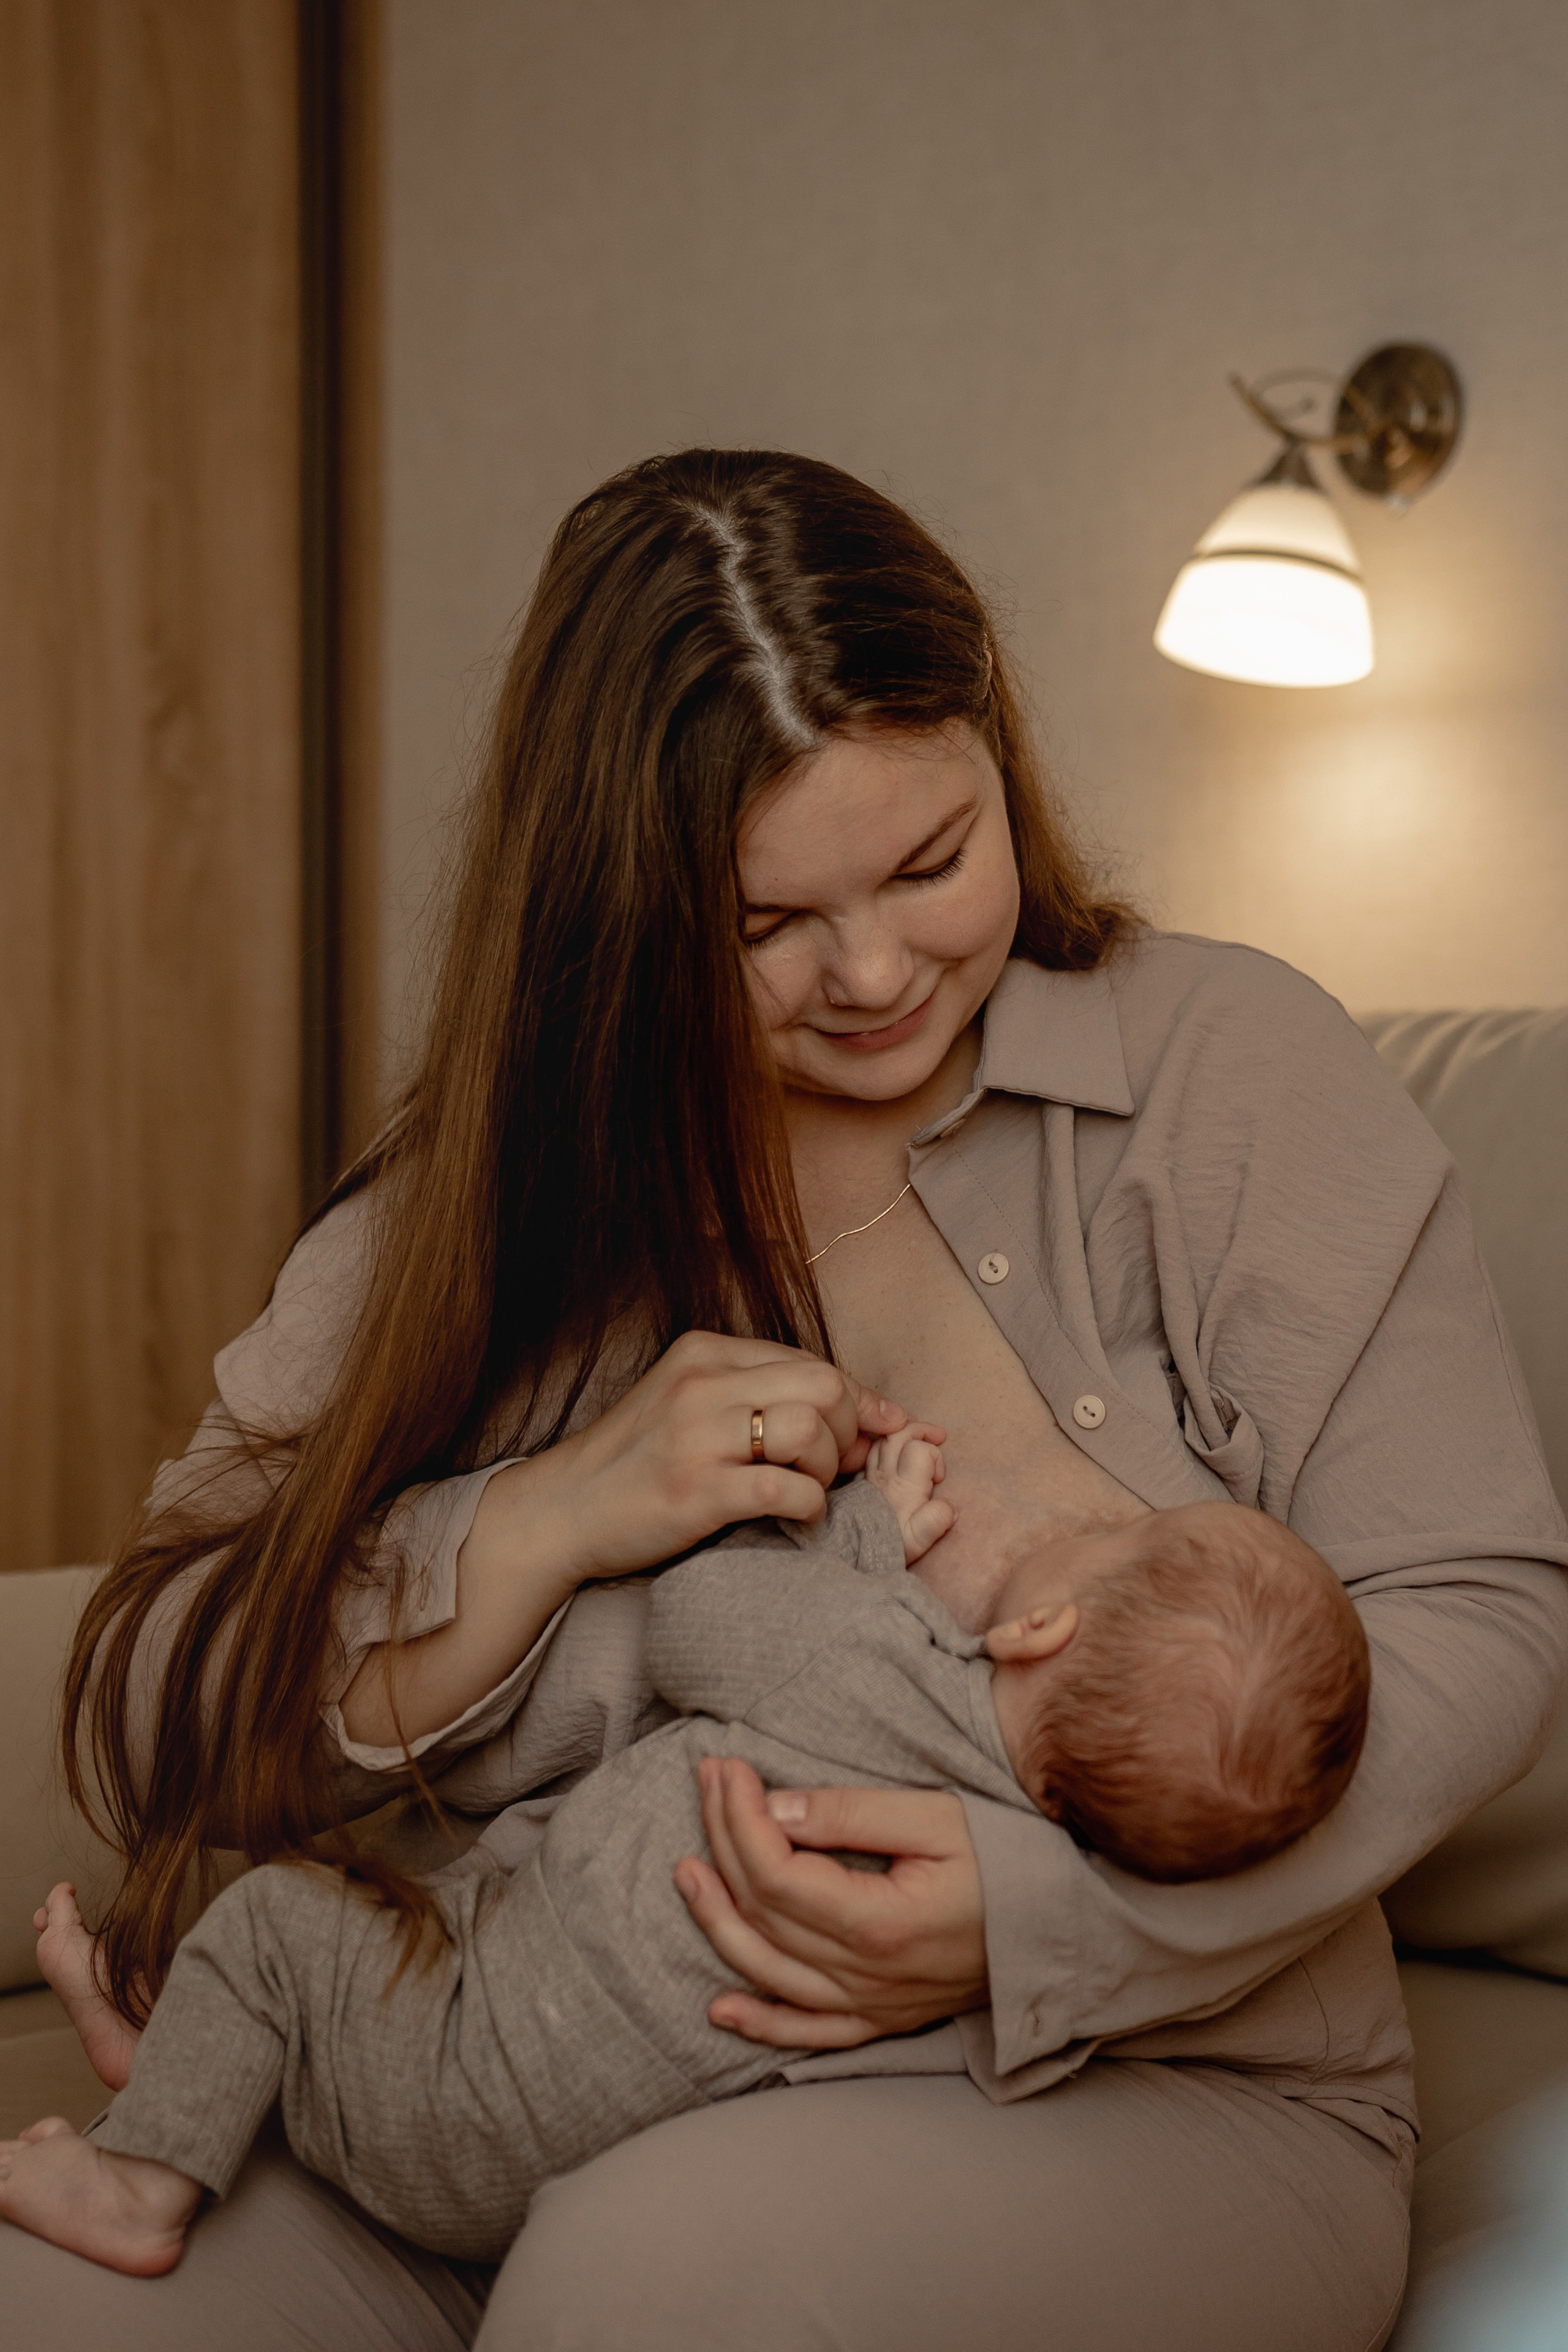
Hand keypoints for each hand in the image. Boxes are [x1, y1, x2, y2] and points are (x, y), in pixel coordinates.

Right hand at [346, 1335, 907, 1752]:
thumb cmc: (635, 1464)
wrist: (560, 1512)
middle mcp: (702, 1385)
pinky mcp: (694, 1490)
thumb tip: (861, 1408)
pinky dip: (808, 1504)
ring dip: (829, 1468)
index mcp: (704, 1354)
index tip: (884, 1429)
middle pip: (824, 1385)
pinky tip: (795, 1514)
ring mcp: (696, 1436)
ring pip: (810, 1429)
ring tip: (808, 1490)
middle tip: (839, 1467)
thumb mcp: (690, 1406)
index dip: (859, 1399)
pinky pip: (784, 1487)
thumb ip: (759, 1396)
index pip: (811, 1361)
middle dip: (850, 1429)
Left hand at [674, 1759, 987, 2047]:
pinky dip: (761, 2023)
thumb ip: (853, 1814)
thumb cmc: (1008, 1863)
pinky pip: (809, 2033)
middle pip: (762, 1912)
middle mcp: (866, 1977)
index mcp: (878, 1923)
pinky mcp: (883, 2022)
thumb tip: (776, 1808)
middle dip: (722, 1841)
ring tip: (687, 1869)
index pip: (776, 1872)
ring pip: (768, 1971)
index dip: (739, 1817)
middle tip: (707, 1784)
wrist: (1065, 1929)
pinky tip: (721, 2008)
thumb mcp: (936, 1819)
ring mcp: (872, 2006)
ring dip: (717, 1921)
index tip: (729, 1768)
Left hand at [864, 1423, 954, 1562]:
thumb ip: (934, 1522)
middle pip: (899, 1435)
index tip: (939, 1477)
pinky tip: (895, 1447)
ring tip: (917, 1433)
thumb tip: (950, 1507)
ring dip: (902, 1432)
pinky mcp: (861, 1480)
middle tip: (938, 1435)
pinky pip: (870, 1452)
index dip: (935, 1456)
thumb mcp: (917, 1541)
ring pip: (883, 1439)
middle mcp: (885, 1475)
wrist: (854, 1554)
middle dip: (921, 1429)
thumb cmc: (890, 1546)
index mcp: (903, 1486)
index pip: (920, 1450)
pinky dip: (886, 1444)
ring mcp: (870, 1475)